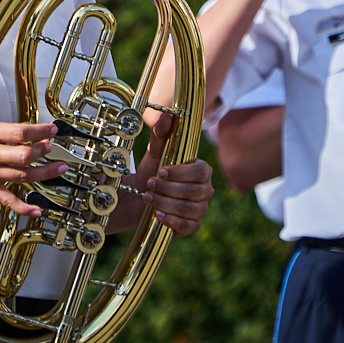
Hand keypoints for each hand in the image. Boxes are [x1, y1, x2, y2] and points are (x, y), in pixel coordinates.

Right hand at [0, 64, 65, 215]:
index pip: (19, 132)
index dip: (40, 131)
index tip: (52, 129)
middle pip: (24, 156)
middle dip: (43, 152)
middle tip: (53, 148)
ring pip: (22, 177)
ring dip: (44, 174)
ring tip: (59, 170)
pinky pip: (7, 200)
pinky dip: (24, 207)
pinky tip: (37, 209)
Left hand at [127, 115, 213, 235]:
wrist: (138, 197)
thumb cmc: (151, 172)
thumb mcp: (153, 153)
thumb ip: (161, 135)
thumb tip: (168, 116)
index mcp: (201, 170)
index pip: (202, 171)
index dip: (181, 173)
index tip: (161, 171)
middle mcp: (205, 190)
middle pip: (194, 192)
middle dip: (168, 188)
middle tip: (149, 184)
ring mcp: (200, 209)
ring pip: (188, 209)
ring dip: (165, 203)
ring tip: (147, 197)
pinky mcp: (192, 225)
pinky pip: (188, 226)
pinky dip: (171, 221)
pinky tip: (157, 214)